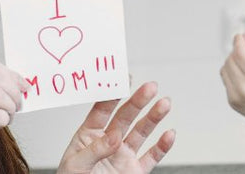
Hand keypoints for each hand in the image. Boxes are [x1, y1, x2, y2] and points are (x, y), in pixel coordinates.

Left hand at [56, 81, 175, 173]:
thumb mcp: (75, 166)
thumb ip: (95, 150)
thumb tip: (114, 137)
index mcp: (88, 136)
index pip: (102, 110)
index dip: (113, 94)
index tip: (123, 79)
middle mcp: (108, 143)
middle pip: (126, 117)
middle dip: (139, 101)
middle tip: (150, 87)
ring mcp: (123, 156)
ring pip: (141, 133)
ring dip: (153, 117)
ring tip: (164, 103)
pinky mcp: (135, 171)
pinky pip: (152, 157)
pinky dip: (162, 146)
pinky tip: (169, 134)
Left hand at [219, 33, 244, 127]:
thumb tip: (242, 37)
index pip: (240, 51)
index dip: (238, 40)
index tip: (240, 36)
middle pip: (230, 58)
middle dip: (237, 52)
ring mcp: (236, 96)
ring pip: (224, 68)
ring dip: (232, 62)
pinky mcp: (232, 102)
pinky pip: (225, 80)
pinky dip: (232, 74)